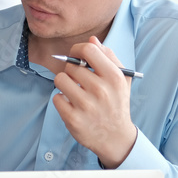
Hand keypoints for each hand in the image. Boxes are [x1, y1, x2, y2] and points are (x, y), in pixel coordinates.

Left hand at [52, 37, 137, 167]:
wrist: (116, 137)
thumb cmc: (116, 103)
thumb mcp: (121, 79)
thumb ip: (108, 57)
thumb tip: (92, 40)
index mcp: (114, 76)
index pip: (88, 50)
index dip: (77, 50)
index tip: (76, 57)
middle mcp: (101, 90)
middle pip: (70, 66)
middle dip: (71, 72)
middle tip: (79, 82)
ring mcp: (86, 105)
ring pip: (60, 79)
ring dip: (64, 84)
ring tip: (74, 92)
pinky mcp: (73, 118)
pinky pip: (56, 97)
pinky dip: (61, 100)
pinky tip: (72, 105)